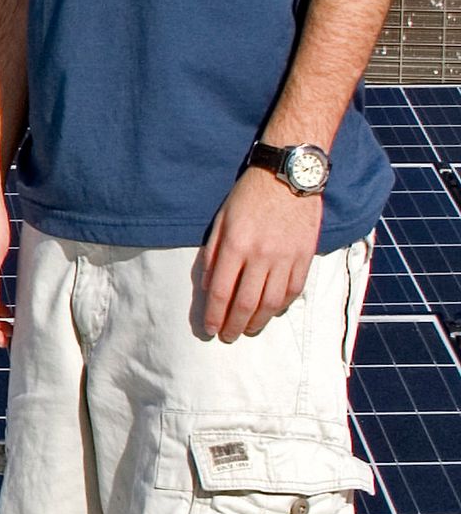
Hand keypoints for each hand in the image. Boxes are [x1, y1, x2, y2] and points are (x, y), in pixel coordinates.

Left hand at [194, 167, 323, 341]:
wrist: (287, 177)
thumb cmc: (248, 196)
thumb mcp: (221, 221)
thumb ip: (214, 254)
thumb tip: (208, 286)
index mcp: (235, 245)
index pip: (221, 291)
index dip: (214, 315)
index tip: (209, 329)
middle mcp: (260, 255)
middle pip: (245, 303)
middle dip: (234, 325)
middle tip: (227, 336)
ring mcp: (285, 258)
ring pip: (271, 302)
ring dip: (257, 321)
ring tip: (248, 330)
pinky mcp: (304, 256)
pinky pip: (293, 291)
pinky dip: (281, 306)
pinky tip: (271, 312)